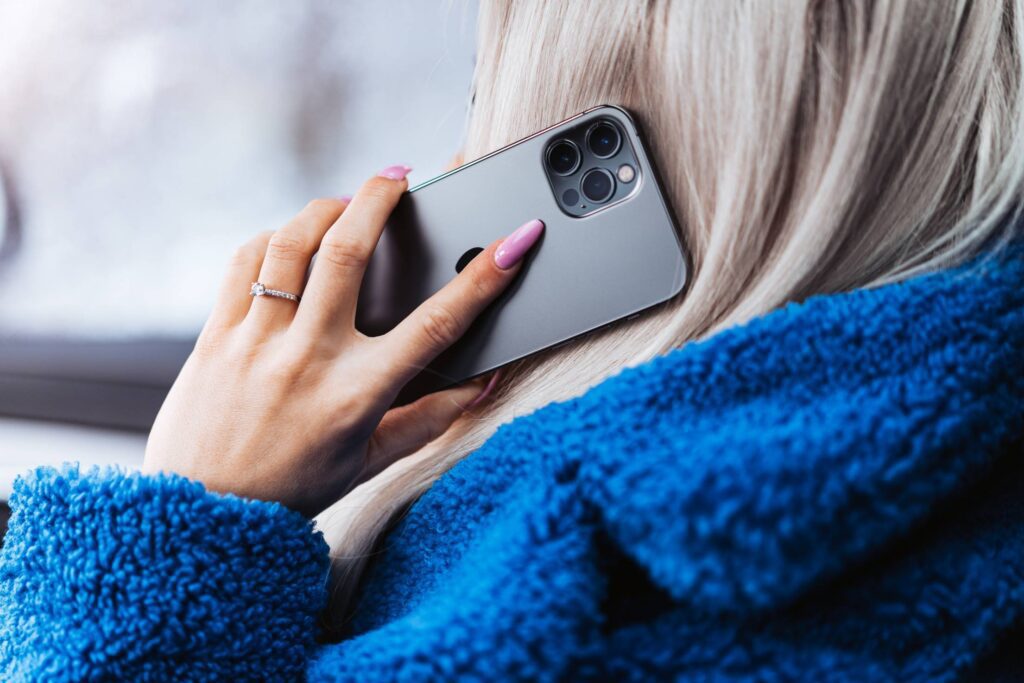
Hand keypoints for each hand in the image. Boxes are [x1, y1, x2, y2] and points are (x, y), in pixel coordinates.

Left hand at [143, 165, 543, 516]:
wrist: (204, 513)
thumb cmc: (295, 486)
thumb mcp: (373, 460)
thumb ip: (433, 417)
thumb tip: (485, 382)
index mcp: (358, 394)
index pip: (437, 324)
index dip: (485, 278)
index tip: (517, 239)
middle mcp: (308, 359)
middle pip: (350, 252)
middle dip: (381, 198)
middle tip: (402, 173)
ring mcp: (257, 342)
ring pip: (292, 244)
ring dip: (326, 207)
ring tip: (348, 200)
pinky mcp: (217, 334)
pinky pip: (246, 262)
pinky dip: (274, 236)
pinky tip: (292, 237)